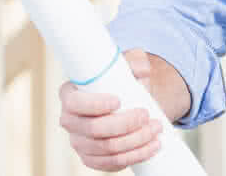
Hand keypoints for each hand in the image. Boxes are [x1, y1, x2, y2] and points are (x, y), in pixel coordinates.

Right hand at [58, 49, 188, 171]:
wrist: (127, 101)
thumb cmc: (122, 80)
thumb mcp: (128, 64)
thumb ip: (135, 61)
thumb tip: (143, 70)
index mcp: (70, 94)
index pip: (74, 103)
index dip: (94, 105)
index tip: (118, 101)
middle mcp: (70, 121)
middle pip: (93, 129)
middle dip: (124, 124)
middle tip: (146, 115)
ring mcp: (79, 142)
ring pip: (107, 149)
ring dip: (135, 141)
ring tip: (156, 129)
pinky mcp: (92, 159)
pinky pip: (111, 163)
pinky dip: (134, 156)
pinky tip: (151, 147)